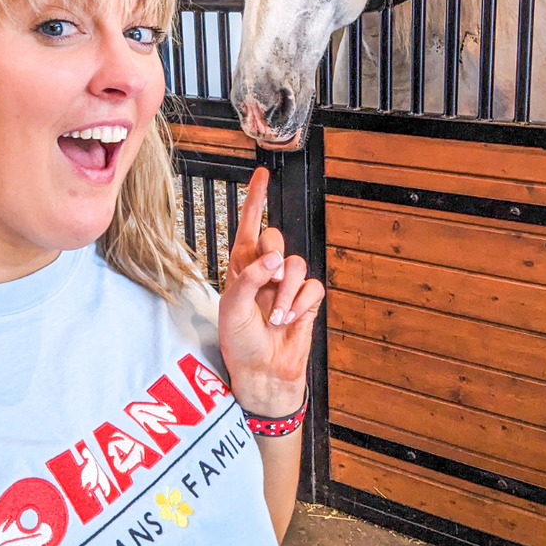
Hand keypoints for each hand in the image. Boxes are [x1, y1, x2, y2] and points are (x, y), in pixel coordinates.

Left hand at [219, 166, 324, 417]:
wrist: (261, 371)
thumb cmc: (239, 339)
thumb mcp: (232, 306)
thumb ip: (250, 277)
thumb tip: (275, 257)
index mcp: (241, 265)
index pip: (248, 224)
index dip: (255, 199)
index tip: (262, 174)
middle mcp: (265, 269)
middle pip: (276, 238)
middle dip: (273, 257)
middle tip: (268, 282)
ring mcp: (287, 285)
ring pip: (297, 263)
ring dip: (287, 291)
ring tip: (276, 316)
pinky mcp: (306, 301)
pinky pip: (313, 287)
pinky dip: (301, 303)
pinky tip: (290, 320)